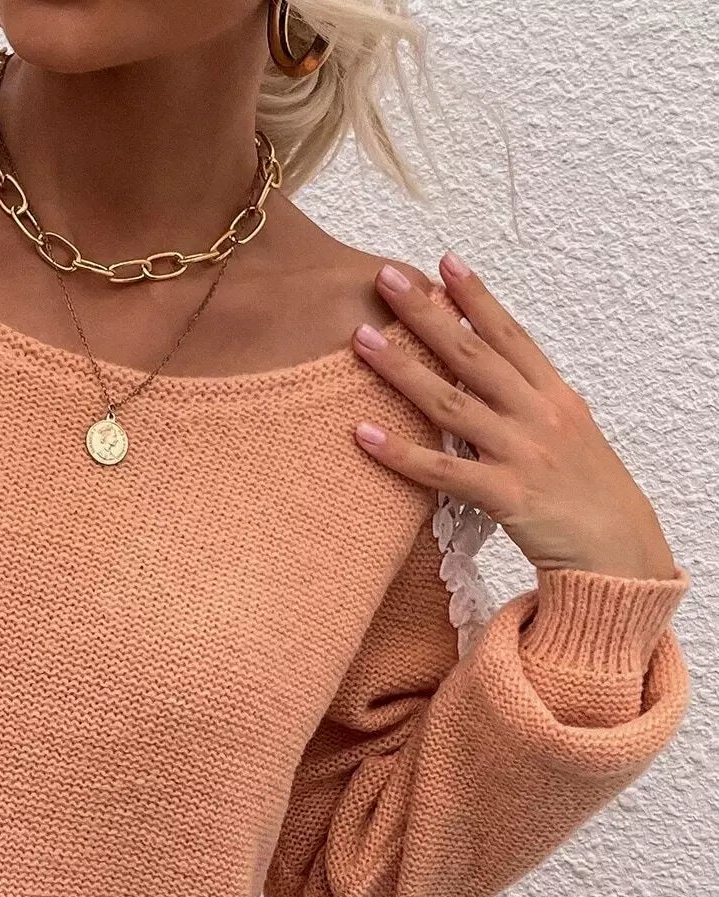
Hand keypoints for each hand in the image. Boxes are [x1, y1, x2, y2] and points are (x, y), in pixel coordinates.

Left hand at [350, 254, 677, 582]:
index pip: (510, 335)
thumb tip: (489, 378)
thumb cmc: (585, 495)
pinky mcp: (506, 495)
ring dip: (403, 368)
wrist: (617, 551)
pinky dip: (401, 453)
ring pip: (451, 403)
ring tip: (362, 339)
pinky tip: (363, 433)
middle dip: (428, 313)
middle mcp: (538, 415)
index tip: (445, 262)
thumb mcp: (567, 435)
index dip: (476, 298)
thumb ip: (529, 404)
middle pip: (474, 355)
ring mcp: (521, 453)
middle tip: (386, 278)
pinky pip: (443, 471)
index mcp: (554, 396)